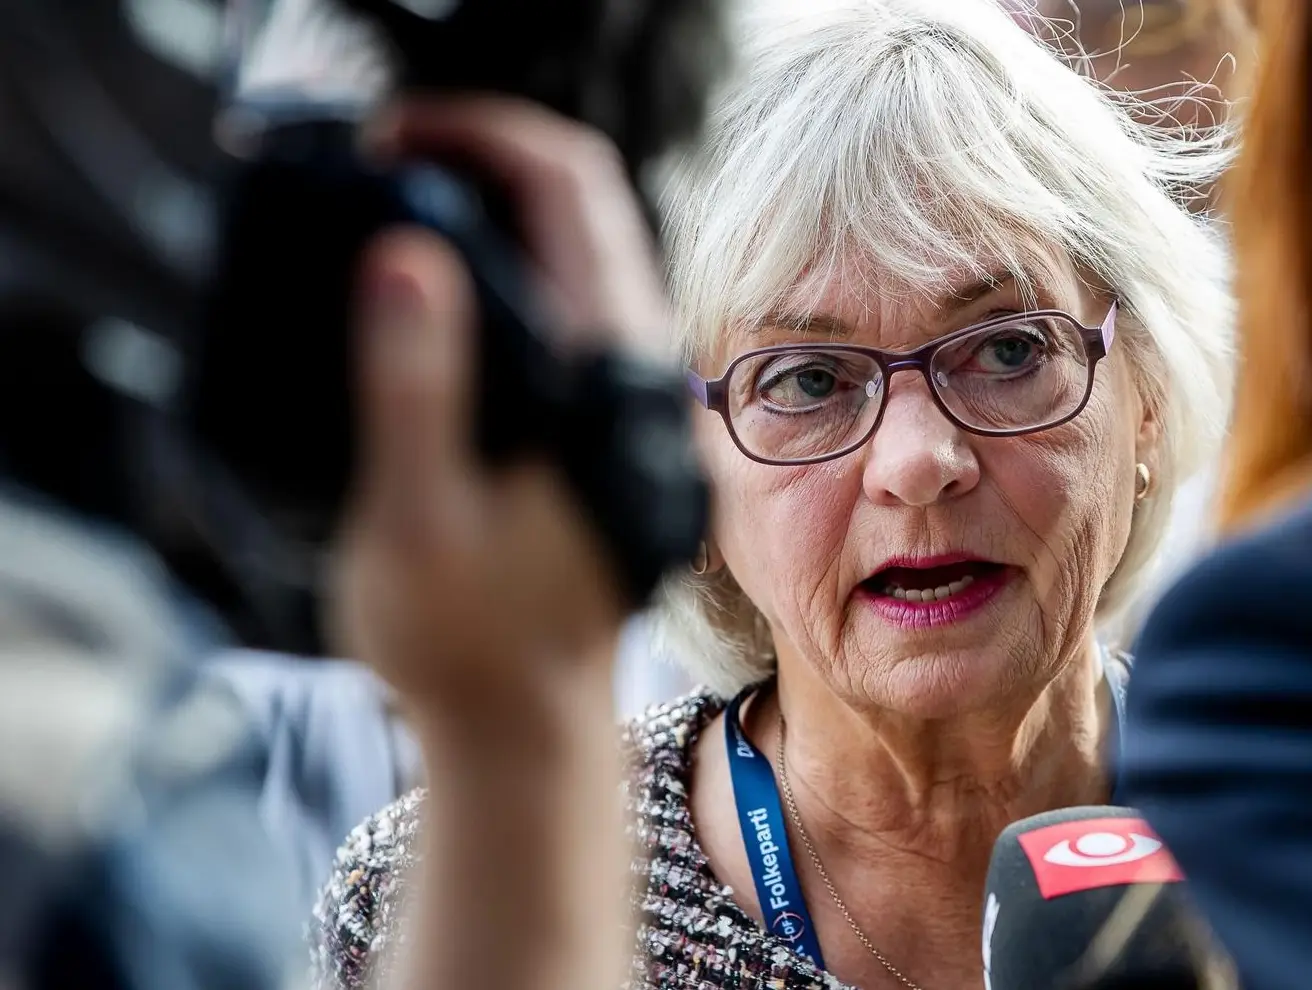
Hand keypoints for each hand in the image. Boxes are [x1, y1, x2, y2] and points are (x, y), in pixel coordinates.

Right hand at [330, 97, 671, 727]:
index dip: (481, 134)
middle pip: (578, 204)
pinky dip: (502, 267)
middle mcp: (632, 373)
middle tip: (378, 161)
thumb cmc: (469, 643)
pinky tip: (435, 292)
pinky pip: (565, 305)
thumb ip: (414, 387)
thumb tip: (409, 257)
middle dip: (480, 156)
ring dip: (491, 209)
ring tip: (393, 211)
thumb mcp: (418, 519)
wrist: (529, 729)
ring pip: (575, 251)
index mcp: (602, 377)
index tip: (391, 133)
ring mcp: (623, 395)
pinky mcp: (599, 421)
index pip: (569, 192)